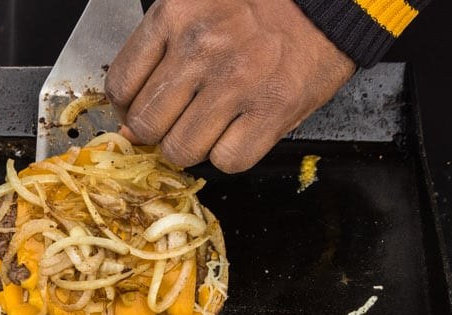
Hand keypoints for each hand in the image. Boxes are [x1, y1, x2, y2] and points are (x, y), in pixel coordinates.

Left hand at [105, 0, 354, 171]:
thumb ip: (159, 50)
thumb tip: (130, 121)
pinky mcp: (273, 110)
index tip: (142, 109)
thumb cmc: (263, 3)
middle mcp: (201, 49)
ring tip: (211, 125)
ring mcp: (237, 82)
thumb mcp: (198, 2)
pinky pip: (228, 161)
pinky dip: (230, 155)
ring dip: (192, 147)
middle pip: (146, 126)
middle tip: (178, 121)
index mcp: (175, 15)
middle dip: (158, 132)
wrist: (330, 0)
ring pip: (182, 151)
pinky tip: (239, 131)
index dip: (128, 108)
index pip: (121, 86)